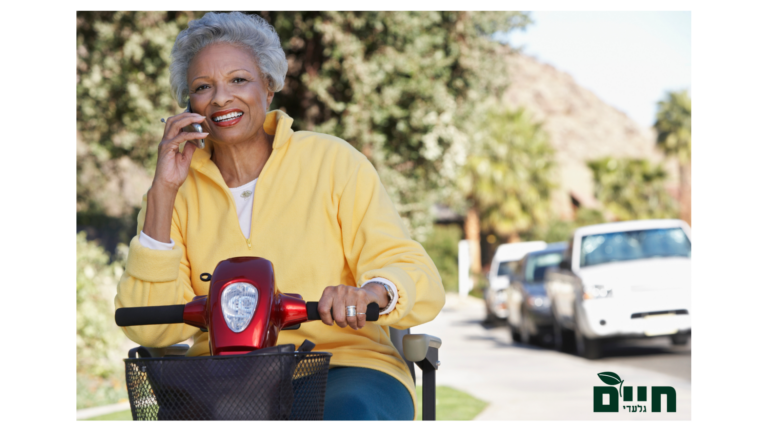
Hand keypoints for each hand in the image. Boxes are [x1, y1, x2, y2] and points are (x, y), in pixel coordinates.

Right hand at [143, 112, 207, 242]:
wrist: (167, 185)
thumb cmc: (174, 174)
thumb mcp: (185, 159)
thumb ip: (189, 148)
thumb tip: (196, 140)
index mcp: (169, 141)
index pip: (176, 124)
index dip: (186, 118)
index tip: (200, 118)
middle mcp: (166, 140)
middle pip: (174, 120)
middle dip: (187, 115)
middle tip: (201, 115)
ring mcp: (165, 143)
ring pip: (175, 124)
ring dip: (189, 119)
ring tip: (201, 119)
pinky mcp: (167, 148)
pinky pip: (181, 137)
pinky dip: (193, 134)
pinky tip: (203, 134)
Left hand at [317, 284, 387, 329]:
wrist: (366, 292)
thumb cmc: (346, 301)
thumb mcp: (334, 301)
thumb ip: (325, 308)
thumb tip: (310, 319)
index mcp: (329, 291)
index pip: (322, 309)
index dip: (326, 320)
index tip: (330, 323)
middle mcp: (339, 290)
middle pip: (338, 316)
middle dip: (342, 324)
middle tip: (344, 324)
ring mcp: (350, 291)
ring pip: (349, 317)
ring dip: (352, 325)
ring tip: (353, 325)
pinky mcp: (361, 295)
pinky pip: (360, 316)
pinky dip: (360, 323)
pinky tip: (360, 324)